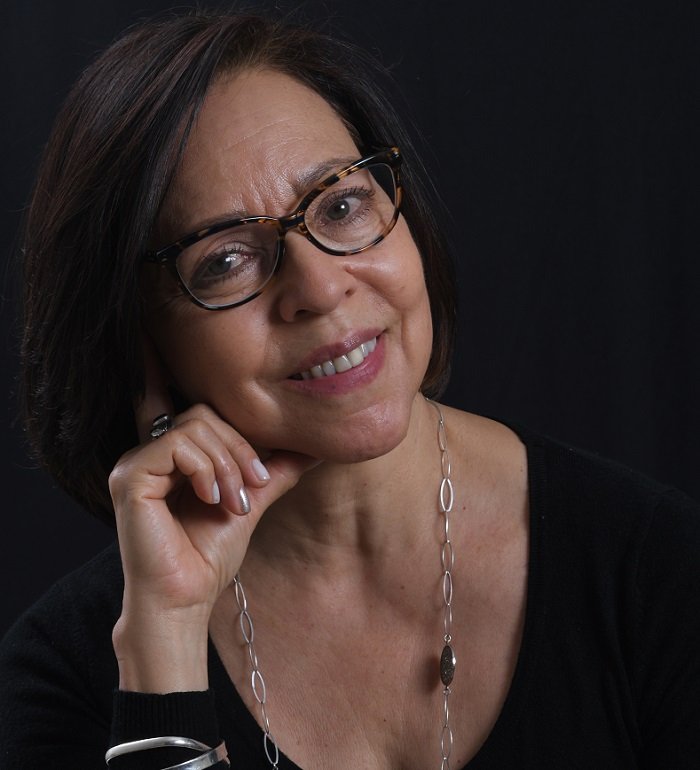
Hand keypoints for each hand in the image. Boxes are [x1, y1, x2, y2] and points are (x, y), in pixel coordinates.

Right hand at [109, 335, 318, 691]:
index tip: (151, 332)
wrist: (187, 597)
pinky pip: (179, 446)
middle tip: (253, 485)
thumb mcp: (250, 499)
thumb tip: (312, 446)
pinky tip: (214, 500)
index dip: (157, 364)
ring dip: (230, 463)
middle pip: (204, 412)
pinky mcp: (129, 477)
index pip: (166, 398)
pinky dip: (208, 470)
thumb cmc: (210, 550)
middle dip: (240, 447)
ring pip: (196, 426)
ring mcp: (134, 462)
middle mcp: (147, 450)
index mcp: (170, 452)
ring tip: (236, 500)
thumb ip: (274, 469)